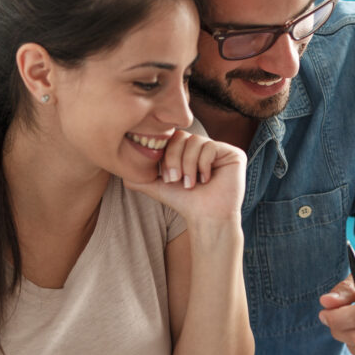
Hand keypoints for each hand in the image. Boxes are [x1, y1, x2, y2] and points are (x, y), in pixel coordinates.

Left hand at [125, 130, 246, 222]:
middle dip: (175, 159)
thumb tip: (120, 171)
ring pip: (195, 141)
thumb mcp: (158, 186)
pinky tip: (206, 180)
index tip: (167, 178)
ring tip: (191, 183)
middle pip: (182, 136)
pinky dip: (203, 165)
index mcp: (190, 150)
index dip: (167, 155)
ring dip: (188, 165)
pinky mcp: (234, 154)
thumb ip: (140, 176)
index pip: (172, 137)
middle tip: (177, 180)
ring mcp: (220, 149)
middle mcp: (206, 147)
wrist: (205, 217)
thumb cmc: (185, 203)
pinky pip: (211, 146)